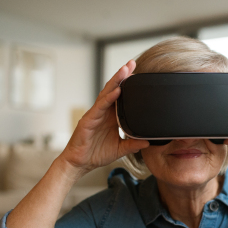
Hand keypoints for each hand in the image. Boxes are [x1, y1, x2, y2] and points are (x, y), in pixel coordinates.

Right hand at [58, 60, 148, 178]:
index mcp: (111, 117)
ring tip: (125, 69)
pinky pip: (100, 106)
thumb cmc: (96, 154)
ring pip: (106, 93)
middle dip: (123, 76)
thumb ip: (132, 144)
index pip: (121, 97)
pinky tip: (117, 90)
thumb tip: (147, 142)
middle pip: (114, 90)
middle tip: (133, 63)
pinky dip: (108, 98)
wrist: (80, 164)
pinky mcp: (88, 120)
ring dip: (116, 81)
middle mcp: (103, 112)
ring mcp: (95, 114)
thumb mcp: (119, 149)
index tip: (139, 74)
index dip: (128, 85)